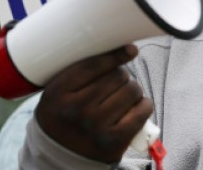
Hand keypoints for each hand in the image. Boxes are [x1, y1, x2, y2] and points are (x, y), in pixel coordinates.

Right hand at [35, 44, 152, 162]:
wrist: (60, 156)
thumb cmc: (64, 116)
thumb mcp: (59, 92)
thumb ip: (80, 70)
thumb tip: (127, 47)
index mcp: (58, 93)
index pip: (94, 64)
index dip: (116, 55)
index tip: (130, 49)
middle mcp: (76, 109)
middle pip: (117, 75)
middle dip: (121, 76)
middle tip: (115, 85)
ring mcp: (96, 126)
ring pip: (132, 90)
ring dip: (132, 90)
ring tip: (123, 96)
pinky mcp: (114, 140)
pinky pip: (142, 110)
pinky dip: (144, 105)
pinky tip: (136, 107)